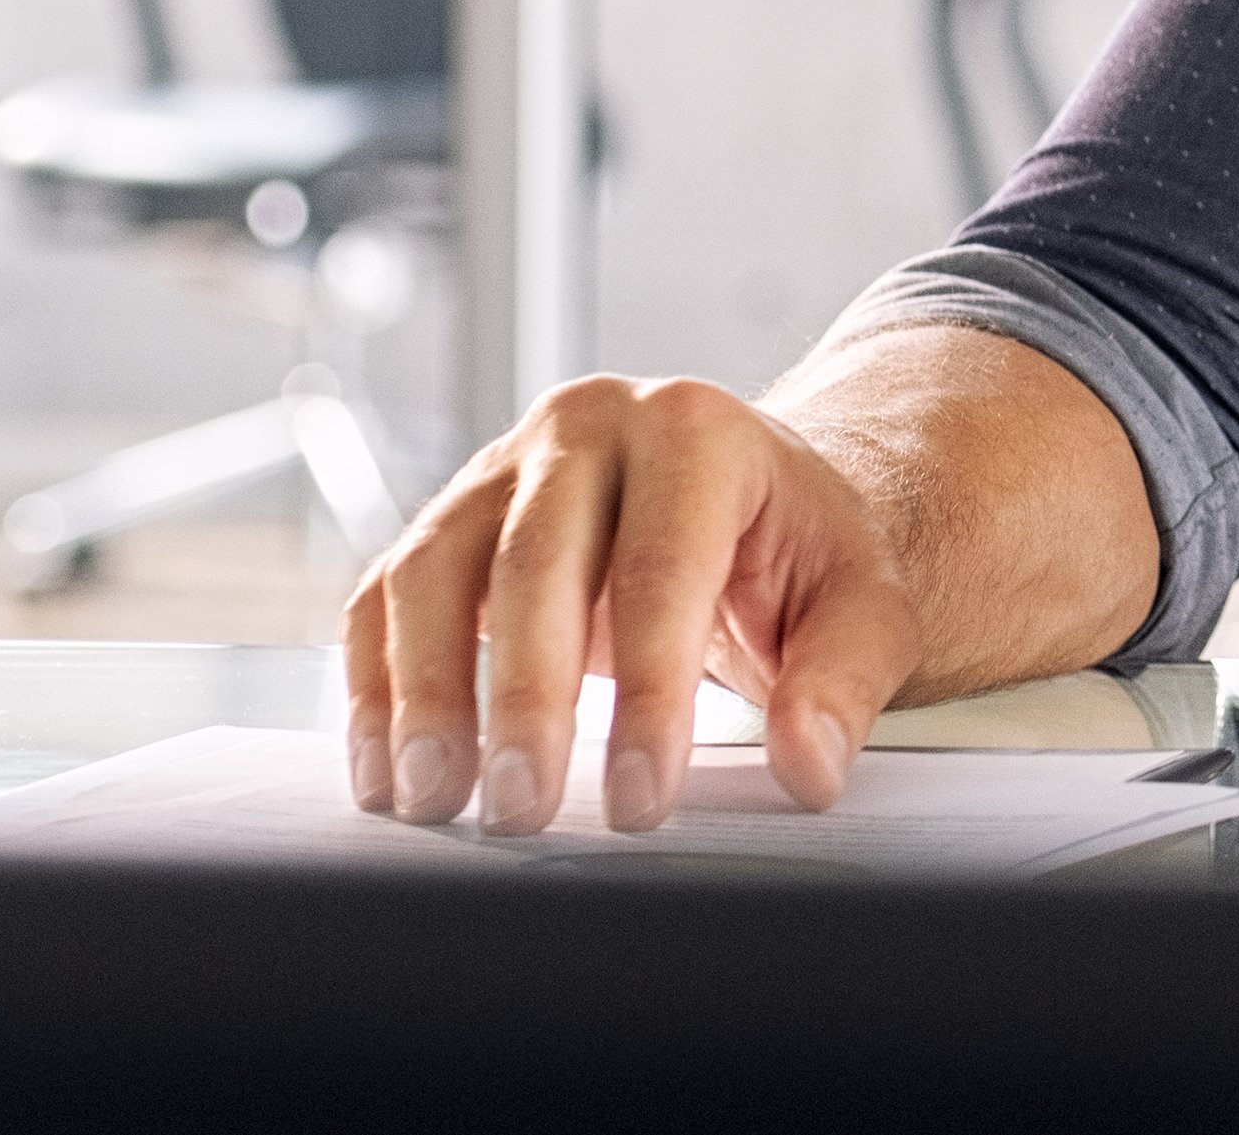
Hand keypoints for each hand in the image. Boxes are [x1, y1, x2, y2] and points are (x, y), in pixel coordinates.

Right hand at [346, 376, 921, 833]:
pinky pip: (385, 598)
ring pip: (432, 573)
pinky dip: (375, 686)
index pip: (661, 569)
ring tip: (436, 801)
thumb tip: (809, 765)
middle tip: (521, 812)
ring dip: (425, 696)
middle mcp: (588, 426)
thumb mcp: (863, 603)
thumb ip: (843, 682)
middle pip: (532, 564)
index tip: (641, 801)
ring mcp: (503, 468)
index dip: (649, 695)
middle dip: (523, 701)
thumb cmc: (801, 552)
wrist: (749, 498)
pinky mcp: (447, 522)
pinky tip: (388, 769)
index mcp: (697, 430)